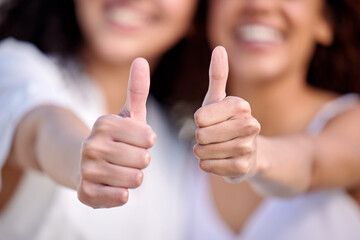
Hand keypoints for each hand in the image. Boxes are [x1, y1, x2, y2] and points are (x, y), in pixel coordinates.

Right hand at [78, 58, 155, 207]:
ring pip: (134, 179)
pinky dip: (122, 193)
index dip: (147, 142)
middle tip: (127, 157)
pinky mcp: (85, 193)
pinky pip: (119, 197)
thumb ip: (137, 89)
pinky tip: (115, 186)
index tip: (136, 141)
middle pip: (144, 160)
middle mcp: (92, 145)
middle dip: (141, 160)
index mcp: (104, 123)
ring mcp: (86, 169)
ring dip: (134, 177)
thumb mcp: (128, 114)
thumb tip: (141, 59)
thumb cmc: (115, 138)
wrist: (84, 162)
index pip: (148, 138)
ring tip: (121, 170)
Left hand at [193, 46, 260, 182]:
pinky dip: (207, 164)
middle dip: (200, 138)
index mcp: (241, 106)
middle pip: (201, 135)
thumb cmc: (226, 122)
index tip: (211, 121)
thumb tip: (220, 48)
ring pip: (204, 152)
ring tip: (214, 148)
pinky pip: (209, 166)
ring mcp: (248, 147)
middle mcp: (250, 124)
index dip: (200, 121)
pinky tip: (217, 160)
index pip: (200, 117)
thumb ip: (218, 75)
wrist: (248, 152)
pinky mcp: (244, 167)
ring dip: (202, 152)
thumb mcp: (218, 100)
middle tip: (212, 136)